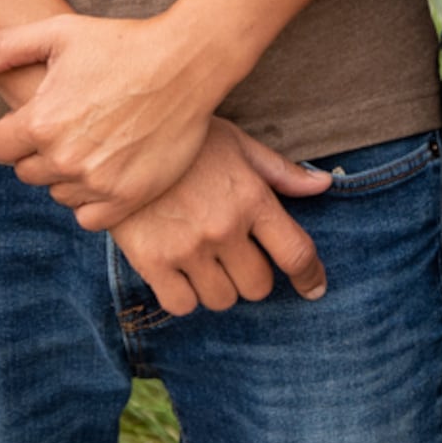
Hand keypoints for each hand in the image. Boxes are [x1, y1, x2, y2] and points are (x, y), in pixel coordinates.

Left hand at [0, 12, 231, 225]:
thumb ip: (4, 48)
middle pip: (28, 172)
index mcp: (40, 122)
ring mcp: (97, 182)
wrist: (186, 64)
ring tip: (94, 145)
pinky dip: (93, 201)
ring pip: (59, 194)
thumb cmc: (121, 43)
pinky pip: (89, 218)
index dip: (15, 131)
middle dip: (41, 153)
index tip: (39, 117)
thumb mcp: (59, 33)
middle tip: (73, 127)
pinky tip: (107, 172)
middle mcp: (64, 159)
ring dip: (68, 176)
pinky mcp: (128, 198)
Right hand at [107, 118, 332, 315]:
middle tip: (234, 255)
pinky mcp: (152, 261)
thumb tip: (322, 186)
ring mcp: (187, 247)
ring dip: (218, 286)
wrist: (118, 137)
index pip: (296, 253)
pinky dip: (184, 296)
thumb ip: (280, 172)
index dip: (310, 277)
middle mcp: (223, 227)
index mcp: (251, 198)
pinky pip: (182, 305)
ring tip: (202, 259)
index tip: (314, 288)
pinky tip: (177, 271)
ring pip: (222, 299)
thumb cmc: (185, 141)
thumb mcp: (237, 144)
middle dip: (252, 275)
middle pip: (258, 286)